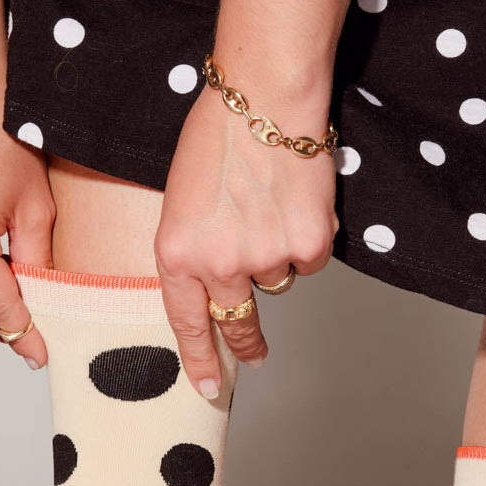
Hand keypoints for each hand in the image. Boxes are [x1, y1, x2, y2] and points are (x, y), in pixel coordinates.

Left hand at [154, 82, 337, 395]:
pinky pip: (309, 260)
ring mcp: (265, 257)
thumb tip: (214, 290)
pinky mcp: (307, 243)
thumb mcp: (180, 201)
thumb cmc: (218, 136)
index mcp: (175, 254)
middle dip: (246, 341)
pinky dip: (307, 238)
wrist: (264, 96)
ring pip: (277, 280)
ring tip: (268, 205)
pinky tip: (295, 200)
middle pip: (237, 320)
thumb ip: (192, 250)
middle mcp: (218, 264)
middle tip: (254, 355)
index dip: (198, 361)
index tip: (206, 388)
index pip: (186, 324)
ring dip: (276, 255)